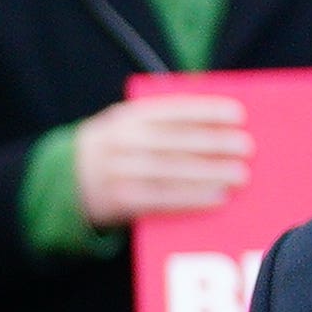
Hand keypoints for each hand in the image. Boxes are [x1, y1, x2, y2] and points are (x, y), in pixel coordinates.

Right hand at [73, 95, 252, 226]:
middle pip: (175, 141)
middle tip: (246, 148)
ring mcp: (117, 171)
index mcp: (126, 117)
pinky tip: (217, 197)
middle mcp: (120, 141)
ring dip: (209, 173)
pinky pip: (162, 198)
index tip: (238, 115)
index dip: (206, 111)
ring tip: (239, 175)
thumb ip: (161, 124)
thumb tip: (216, 126)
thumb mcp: (126, 129)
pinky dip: (192, 198)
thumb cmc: (113, 154)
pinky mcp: (118, 200)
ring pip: (171, 171)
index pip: (172, 111)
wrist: (65, 185)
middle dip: (214, 144)